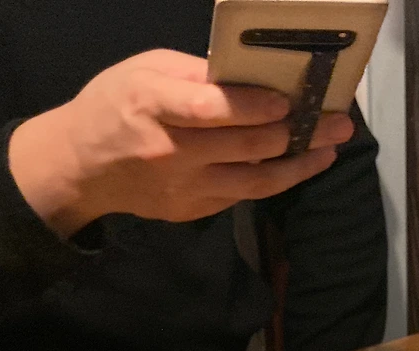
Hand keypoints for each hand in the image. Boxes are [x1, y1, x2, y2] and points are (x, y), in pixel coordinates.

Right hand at [9, 49, 354, 236]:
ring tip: (331, 150)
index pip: (210, 110)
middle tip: (337, 123)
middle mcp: (170, 153)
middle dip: (297, 135)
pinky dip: (274, 180)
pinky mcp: (191, 211)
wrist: (81, 167)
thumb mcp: (144, 71)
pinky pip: (241, 196)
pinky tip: (298, 165)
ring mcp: (182, 189)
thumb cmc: (114, 105)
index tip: (288, 101)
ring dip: (299, 166)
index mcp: (152, 106)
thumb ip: (194, 74)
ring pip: (254, 182)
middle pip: (245, 148)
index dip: (253, 107)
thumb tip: (251, 75)